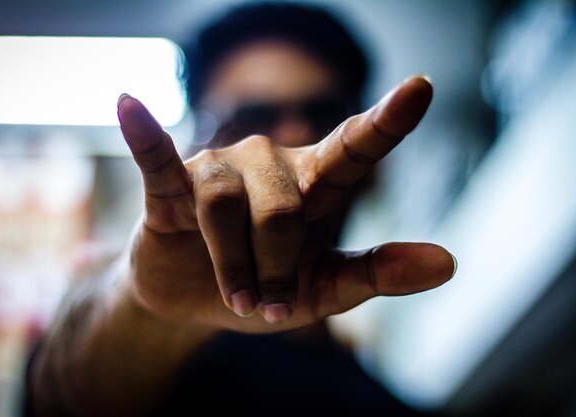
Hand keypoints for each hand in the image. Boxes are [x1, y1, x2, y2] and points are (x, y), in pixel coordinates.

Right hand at [117, 76, 455, 332]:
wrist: (197, 302)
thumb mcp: (323, 288)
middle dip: (275, 269)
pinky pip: (158, 159)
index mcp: (314, 186)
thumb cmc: (265, 286)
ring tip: (237, 294)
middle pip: (283, 210)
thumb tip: (448, 262)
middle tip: (268, 302)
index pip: (354, 148)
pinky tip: (128, 103)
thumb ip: (377, 272)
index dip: (387, 121)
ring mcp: (218, 169)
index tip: (421, 87)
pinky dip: (145, 136)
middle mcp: (269, 163)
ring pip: (229, 210)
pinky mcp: (171, 186)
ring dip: (234, 267)